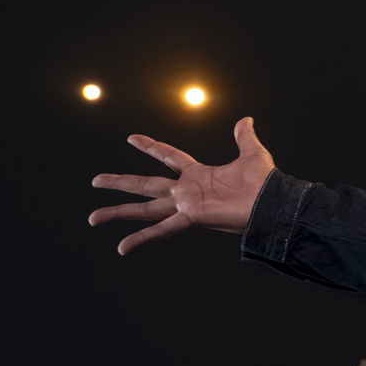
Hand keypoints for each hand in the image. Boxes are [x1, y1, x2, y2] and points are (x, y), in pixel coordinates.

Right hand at [89, 117, 275, 254]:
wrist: (272, 203)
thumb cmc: (265, 183)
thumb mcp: (253, 154)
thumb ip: (245, 137)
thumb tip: (246, 119)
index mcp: (198, 173)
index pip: (168, 156)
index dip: (150, 146)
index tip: (131, 137)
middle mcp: (187, 190)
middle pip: (145, 184)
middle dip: (120, 182)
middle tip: (95, 180)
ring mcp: (186, 205)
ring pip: (145, 209)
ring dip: (119, 212)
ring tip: (93, 217)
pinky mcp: (190, 218)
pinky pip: (161, 230)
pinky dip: (142, 239)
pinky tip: (122, 247)